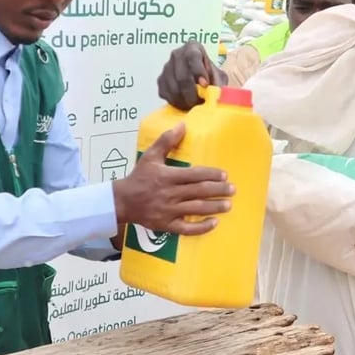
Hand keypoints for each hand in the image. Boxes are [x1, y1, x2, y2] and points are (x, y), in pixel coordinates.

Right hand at [112, 123, 234, 235]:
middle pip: (199, 192)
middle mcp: (170, 194)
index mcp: (168, 176)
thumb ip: (166, 141)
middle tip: (232, 190)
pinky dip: (201, 227)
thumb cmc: (139, 177)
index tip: (224, 175)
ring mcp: (169, 211)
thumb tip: (182, 126)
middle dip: (218, 191)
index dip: (211, 175)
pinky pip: (187, 228)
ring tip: (228, 205)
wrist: (122, 201)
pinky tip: (213, 223)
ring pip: (195, 209)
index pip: (194, 175)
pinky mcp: (166, 225)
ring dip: (214, 207)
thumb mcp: (150, 156)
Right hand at [156, 42, 228, 109]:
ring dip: (184, 101)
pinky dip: (176, 103)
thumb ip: (219, 84)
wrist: (198, 79)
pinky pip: (166, 94)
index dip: (198, 71)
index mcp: (193, 47)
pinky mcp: (160, 81)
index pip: (192, 57)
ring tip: (195, 105)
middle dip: (191, 94)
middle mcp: (177, 54)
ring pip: (173, 88)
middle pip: (181, 76)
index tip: (205, 85)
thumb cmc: (210, 76)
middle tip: (199, 103)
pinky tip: (185, 104)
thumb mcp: (219, 77)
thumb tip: (216, 95)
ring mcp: (166, 67)